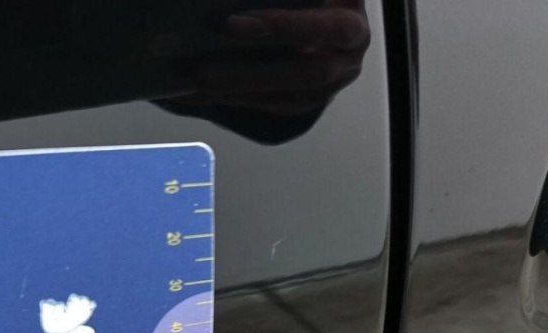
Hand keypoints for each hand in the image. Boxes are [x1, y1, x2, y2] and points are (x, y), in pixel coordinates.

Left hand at [180, 0, 370, 116]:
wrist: (325, 11)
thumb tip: (234, 1)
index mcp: (353, 24)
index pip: (326, 29)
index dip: (282, 28)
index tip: (231, 25)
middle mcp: (348, 60)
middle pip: (304, 74)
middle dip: (250, 73)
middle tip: (202, 70)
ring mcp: (330, 85)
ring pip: (287, 99)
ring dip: (238, 93)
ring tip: (194, 86)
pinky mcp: (307, 99)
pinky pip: (273, 107)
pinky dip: (236, 99)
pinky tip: (202, 94)